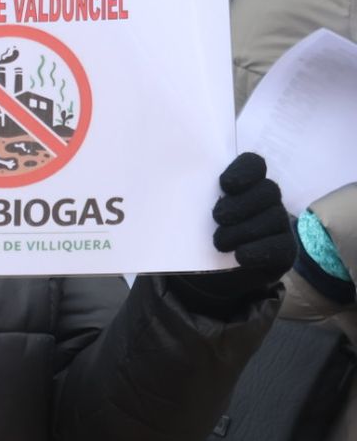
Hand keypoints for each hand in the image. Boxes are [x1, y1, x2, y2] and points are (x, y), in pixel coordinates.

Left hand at [172, 153, 293, 316]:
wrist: (207, 276)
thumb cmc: (195, 236)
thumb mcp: (187, 215)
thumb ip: (183, 198)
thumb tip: (155, 185)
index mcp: (242, 183)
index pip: (253, 163)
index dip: (244, 170)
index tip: (225, 184)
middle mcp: (264, 200)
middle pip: (267, 190)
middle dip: (241, 204)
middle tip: (217, 217)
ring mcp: (277, 224)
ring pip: (274, 218)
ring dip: (243, 230)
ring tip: (219, 243)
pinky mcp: (284, 250)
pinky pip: (281, 245)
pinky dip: (258, 250)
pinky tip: (240, 256)